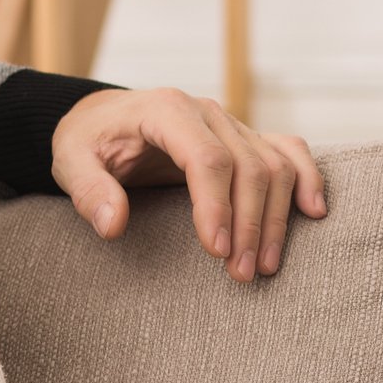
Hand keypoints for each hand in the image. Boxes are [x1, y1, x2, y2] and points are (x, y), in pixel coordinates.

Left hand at [51, 88, 325, 281]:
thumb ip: (86, 190)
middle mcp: (205, 111)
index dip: (217, 206)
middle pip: (247, 166)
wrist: (102, 117)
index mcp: (165, 110)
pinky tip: (312, 213)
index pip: (206, 158)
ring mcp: (230, 123)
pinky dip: (307, 178)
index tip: (216, 251)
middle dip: (248, 224)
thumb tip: (111, 226)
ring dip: (274, 218)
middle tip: (239, 273)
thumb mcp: (69, 160)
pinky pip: (288, 151)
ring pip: (273, 166)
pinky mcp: (244, 137)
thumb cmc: (87, 140)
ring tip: (262, 266)